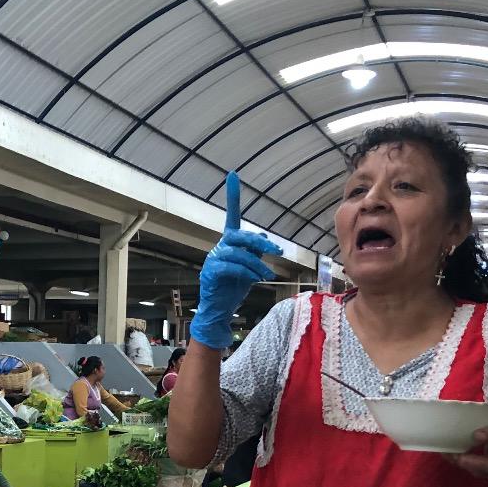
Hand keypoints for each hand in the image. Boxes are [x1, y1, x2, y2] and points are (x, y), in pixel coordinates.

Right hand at [191, 171, 281, 349]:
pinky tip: (256, 279)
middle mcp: (219, 247)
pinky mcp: (210, 273)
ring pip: (237, 253)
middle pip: (238, 235)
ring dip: (255, 263)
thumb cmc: (233, 288)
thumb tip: (263, 238)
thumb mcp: (249, 267)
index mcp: (229, 243)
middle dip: (258, 243)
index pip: (232, 216)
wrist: (219, 311)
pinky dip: (247, 272)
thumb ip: (254, 252)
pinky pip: (231, 267)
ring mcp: (213, 260)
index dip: (232, 196)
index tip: (233, 175)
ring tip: (265, 275)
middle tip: (277, 252)